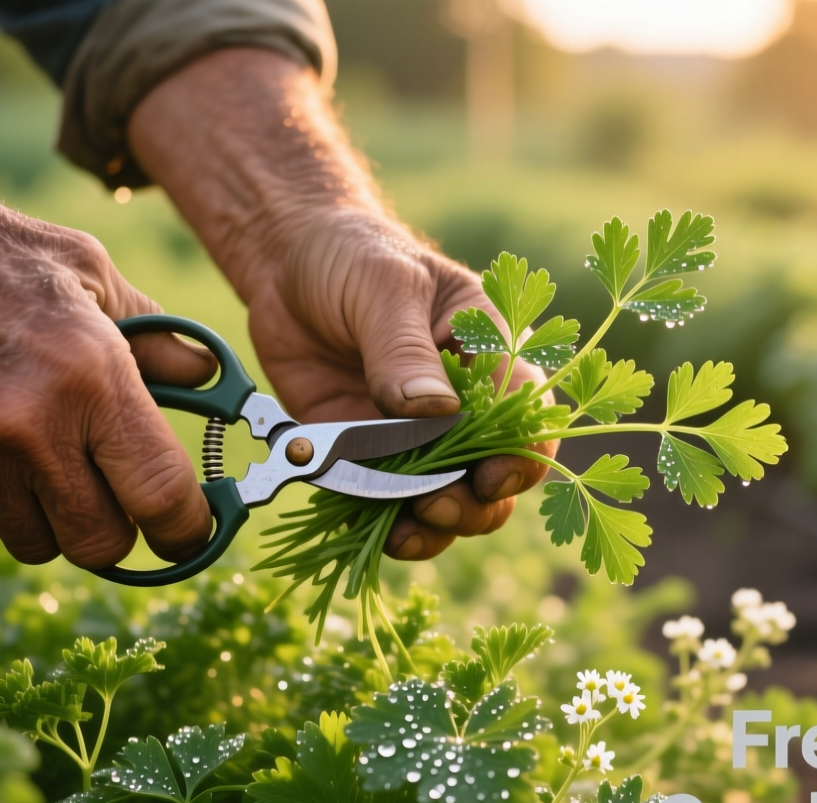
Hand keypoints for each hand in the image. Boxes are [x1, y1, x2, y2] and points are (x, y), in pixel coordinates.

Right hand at [0, 69, 213, 567]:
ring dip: (51, 518)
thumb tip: (208, 378)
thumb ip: (156, 338)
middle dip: (117, 527)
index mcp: (90, 375)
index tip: (190, 527)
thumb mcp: (88, 272)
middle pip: (100, 544)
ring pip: (37, 545)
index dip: (187, 526)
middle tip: (111, 490)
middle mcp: (30, 428)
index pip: (160, 494)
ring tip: (40, 454)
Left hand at [129, 49, 557, 560]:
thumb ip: (405, 349)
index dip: (521, 455)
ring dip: (437, 527)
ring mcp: (419, 439)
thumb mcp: (385, 285)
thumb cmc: (355, 256)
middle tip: (436, 502)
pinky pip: (389, 508)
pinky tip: (375, 531)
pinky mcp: (371, 460)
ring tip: (405, 527)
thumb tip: (434, 411)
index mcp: (491, 355)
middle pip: (498, 477)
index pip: (529, 415)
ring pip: (451, 504)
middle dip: (476, 503)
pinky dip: (386, 529)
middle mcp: (465, 407)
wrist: (287, 268)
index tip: (490, 476)